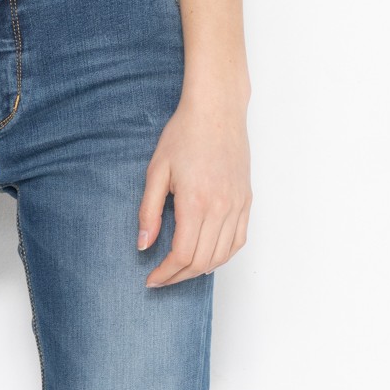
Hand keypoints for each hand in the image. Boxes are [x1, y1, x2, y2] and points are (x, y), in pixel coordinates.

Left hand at [138, 90, 250, 284]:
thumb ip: (148, 212)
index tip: (151, 279)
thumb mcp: (156, 172)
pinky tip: (206, 257)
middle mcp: (221, 208)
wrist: (216, 111)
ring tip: (180, 271)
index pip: (182, 254)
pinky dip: (222, 256)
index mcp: (196, 202)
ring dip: (200, 270)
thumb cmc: (184, 135)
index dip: (165, 273)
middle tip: (161, 278)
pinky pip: (238, 240)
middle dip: (179, 276)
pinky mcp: (246, 201)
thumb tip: (143, 245)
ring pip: (222, 255)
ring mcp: (238, 206)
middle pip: (202, 261)